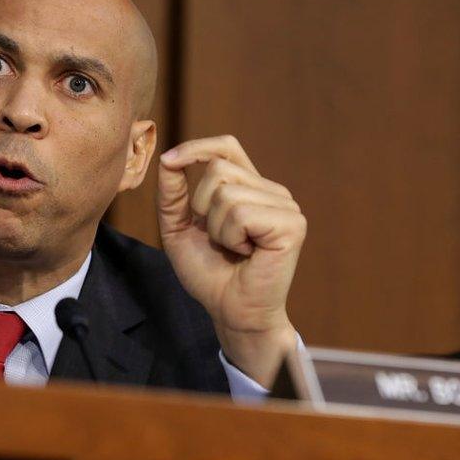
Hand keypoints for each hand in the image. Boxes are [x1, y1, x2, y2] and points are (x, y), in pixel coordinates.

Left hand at [157, 135, 305, 386]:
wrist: (231, 312)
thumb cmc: (210, 274)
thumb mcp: (178, 229)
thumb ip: (172, 195)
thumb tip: (168, 161)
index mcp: (250, 188)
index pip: (226, 147)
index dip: (197, 148)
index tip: (170, 162)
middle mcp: (272, 192)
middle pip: (218, 169)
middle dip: (202, 207)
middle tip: (219, 239)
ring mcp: (285, 206)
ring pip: (226, 192)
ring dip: (217, 228)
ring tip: (234, 249)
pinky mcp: (291, 224)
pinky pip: (241, 213)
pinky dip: (232, 237)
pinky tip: (247, 253)